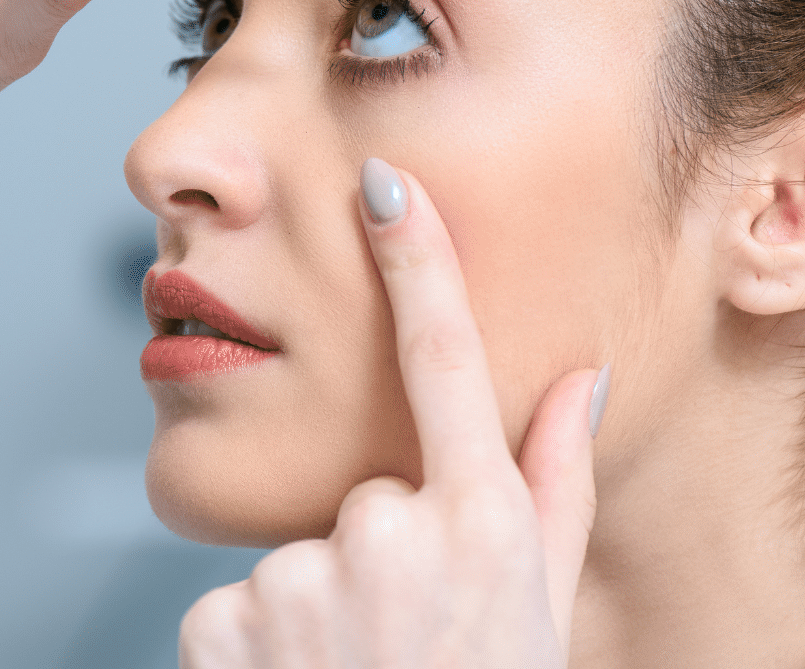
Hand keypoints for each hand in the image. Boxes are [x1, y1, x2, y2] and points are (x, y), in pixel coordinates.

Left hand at [178, 159, 607, 667]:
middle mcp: (395, 534)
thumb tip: (579, 380)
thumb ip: (557, 489)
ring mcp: (308, 576)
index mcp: (484, 525)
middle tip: (404, 643)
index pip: (450, 365)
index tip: (387, 183)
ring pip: (297, 554)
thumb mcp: (545, 612)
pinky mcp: (225, 618)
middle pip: (364, 494)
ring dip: (315, 612)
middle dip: (374, 555)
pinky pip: (236, 606)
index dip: (418, 265)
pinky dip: (255, 648)